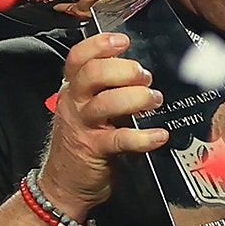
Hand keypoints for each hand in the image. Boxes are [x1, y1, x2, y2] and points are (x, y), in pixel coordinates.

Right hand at [39, 32, 167, 216]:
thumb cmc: (84, 141)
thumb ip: (110, 89)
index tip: (123, 40)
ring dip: (137, 98)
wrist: (64, 185)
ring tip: (155, 100)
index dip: (99, 45)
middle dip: (123, 70)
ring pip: (106, 103)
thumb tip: (143, 72)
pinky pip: (120, 139)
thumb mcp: (90, 109)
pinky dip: (144, 137)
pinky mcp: (94, 149)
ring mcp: (83, 126)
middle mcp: (75, 103)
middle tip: (145, 77)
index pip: (78, 58)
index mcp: (74, 89)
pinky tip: (159, 136)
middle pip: (92, 74)